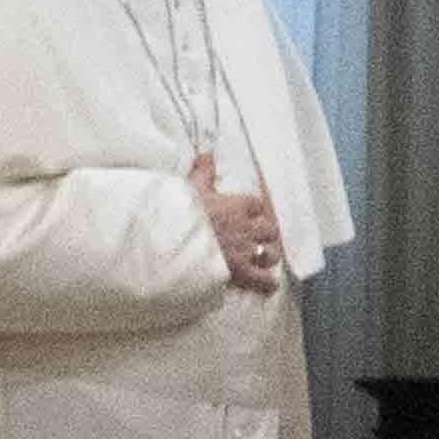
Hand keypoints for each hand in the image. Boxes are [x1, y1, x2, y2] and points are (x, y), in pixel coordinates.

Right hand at [193, 147, 283, 293]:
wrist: (168, 240)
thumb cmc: (179, 212)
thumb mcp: (191, 188)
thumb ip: (202, 172)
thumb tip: (205, 153)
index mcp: (235, 206)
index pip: (257, 204)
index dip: (254, 210)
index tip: (251, 213)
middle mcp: (244, 228)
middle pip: (268, 229)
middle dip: (264, 234)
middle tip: (258, 238)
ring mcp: (243, 251)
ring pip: (270, 253)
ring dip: (267, 256)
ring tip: (263, 259)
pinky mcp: (239, 272)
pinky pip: (263, 280)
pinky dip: (267, 283)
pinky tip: (268, 285)